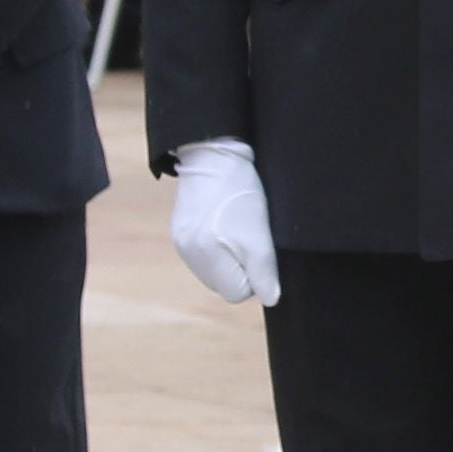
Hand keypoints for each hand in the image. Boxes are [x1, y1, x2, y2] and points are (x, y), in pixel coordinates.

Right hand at [170, 137, 283, 309]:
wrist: (215, 153)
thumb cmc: (240, 191)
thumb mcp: (259, 232)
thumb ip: (263, 270)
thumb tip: (270, 298)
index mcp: (204, 255)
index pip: (238, 293)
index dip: (255, 274)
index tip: (259, 247)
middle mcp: (188, 253)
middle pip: (225, 283)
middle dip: (242, 266)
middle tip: (250, 234)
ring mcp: (182, 241)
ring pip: (216, 269)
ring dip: (231, 255)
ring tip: (237, 224)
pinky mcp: (181, 229)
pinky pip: (206, 252)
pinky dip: (219, 243)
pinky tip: (225, 221)